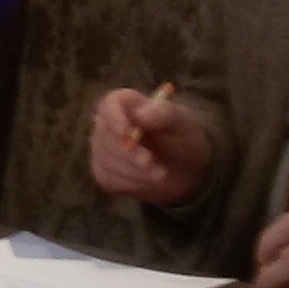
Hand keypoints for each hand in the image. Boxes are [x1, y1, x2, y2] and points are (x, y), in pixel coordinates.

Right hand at [89, 88, 210, 206]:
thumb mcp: (183, 123)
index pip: (110, 104)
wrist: (185, 169)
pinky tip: (148, 182)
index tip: (126, 133)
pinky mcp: (104, 170)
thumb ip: (164, 112)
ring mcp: (103, 147)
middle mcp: (109, 122)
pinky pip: (107, 178)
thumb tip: (140, 113)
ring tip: (160, 175)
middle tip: (152, 163)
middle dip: (129, 153)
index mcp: (127, 103)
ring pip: (105, 160)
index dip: (114, 118)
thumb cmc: (183, 138)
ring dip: (134, 171)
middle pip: (105, 136)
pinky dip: (130, 184)